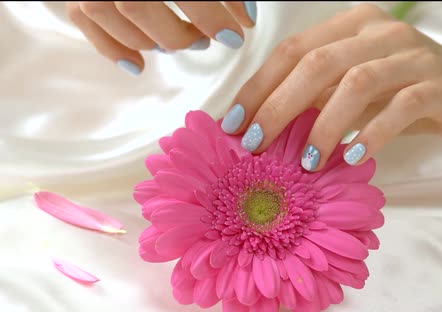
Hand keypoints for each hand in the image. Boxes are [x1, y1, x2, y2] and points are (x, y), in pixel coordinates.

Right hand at [66, 1, 256, 75]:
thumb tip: (247, 19)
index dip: (210, 15)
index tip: (237, 34)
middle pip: (137, 6)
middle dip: (179, 34)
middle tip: (205, 40)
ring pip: (111, 15)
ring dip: (150, 41)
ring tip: (178, 42)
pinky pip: (84, 21)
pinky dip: (112, 48)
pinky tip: (139, 65)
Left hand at [221, 3, 441, 171]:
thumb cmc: (409, 89)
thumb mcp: (359, 89)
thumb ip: (321, 97)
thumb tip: (266, 126)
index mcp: (352, 26)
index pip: (292, 51)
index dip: (258, 87)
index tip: (232, 124)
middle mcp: (380, 32)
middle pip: (316, 63)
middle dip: (278, 106)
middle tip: (255, 145)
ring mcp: (413, 55)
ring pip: (356, 82)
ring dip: (323, 124)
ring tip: (307, 162)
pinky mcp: (441, 84)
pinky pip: (401, 106)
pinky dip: (372, 132)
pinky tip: (353, 156)